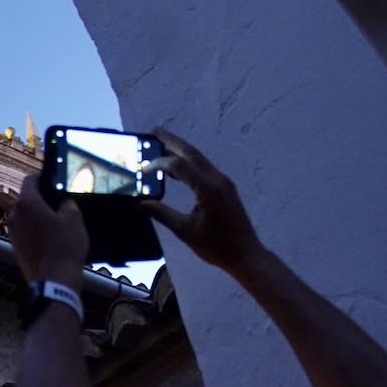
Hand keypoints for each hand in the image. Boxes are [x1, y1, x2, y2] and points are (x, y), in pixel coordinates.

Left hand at [0, 175, 87, 289]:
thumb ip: (67, 203)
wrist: (54, 280)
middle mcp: (14, 215)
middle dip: (39, 199)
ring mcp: (12, 233)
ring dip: (35, 217)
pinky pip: (24, 233)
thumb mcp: (74, 218)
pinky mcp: (15, 248)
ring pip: (23, 217)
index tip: (52, 183)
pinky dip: (33, 232)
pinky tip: (49, 239)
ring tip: (54, 223)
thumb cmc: (64, 247)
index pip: (30, 180)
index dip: (42, 178)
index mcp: (27, 202)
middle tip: (57, 204)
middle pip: (25, 199)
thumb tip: (63, 203)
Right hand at [141, 127, 263, 271]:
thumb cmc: (215, 246)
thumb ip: (162, 214)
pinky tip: (177, 168)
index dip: (158, 164)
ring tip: (161, 144)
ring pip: (199, 159)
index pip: (178, 166)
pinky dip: (189, 163)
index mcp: (207, 188)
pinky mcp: (225, 187)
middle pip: (191, 153)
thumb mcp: (185, 231)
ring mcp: (223, 182)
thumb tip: (141, 203)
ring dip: (180, 151)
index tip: (141, 168)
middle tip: (153, 131)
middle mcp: (217, 179)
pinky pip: (204, 168)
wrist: (245, 255)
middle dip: (172, 141)